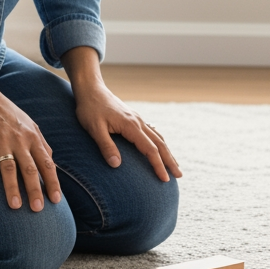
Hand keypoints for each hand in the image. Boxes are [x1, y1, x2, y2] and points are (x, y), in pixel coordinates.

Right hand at [0, 64, 60, 210]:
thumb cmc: (8, 113)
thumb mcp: (30, 124)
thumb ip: (41, 143)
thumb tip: (52, 160)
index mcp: (32, 138)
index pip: (46, 163)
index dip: (52, 182)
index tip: (56, 200)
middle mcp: (19, 140)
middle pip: (30, 169)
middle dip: (35, 190)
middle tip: (38, 209)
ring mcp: (1, 141)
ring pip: (8, 168)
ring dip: (12, 188)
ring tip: (15, 206)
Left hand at [62, 47, 181, 182]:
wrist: (91, 89)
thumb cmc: (90, 109)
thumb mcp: (94, 129)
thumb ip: (106, 146)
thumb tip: (116, 165)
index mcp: (131, 126)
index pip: (150, 149)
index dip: (158, 165)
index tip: (165, 179)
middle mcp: (138, 122)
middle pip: (160, 143)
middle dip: (170, 160)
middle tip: (179, 175)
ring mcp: (137, 119)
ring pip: (158, 137)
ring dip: (167, 152)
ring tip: (174, 165)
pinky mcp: (133, 118)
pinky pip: (152, 132)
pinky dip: (159, 143)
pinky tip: (160, 148)